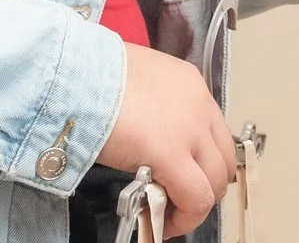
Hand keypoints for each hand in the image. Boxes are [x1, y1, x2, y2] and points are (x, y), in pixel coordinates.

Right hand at [99, 45, 235, 235]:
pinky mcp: (172, 154)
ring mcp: (191, 129)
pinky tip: (163, 223)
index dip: (201, 161)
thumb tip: (146, 136)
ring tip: (168, 215)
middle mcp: (199, 105)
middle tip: (178, 199)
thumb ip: (152, 108)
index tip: (183, 176)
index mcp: (190, 85)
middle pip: (223, 158)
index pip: (213, 131)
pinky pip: (194, 198)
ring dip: (194, 205)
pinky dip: (183, 218)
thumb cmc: (92, 75)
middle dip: (204, 184)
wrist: (75, 74)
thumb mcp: (136, 82)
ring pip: (214, 182)